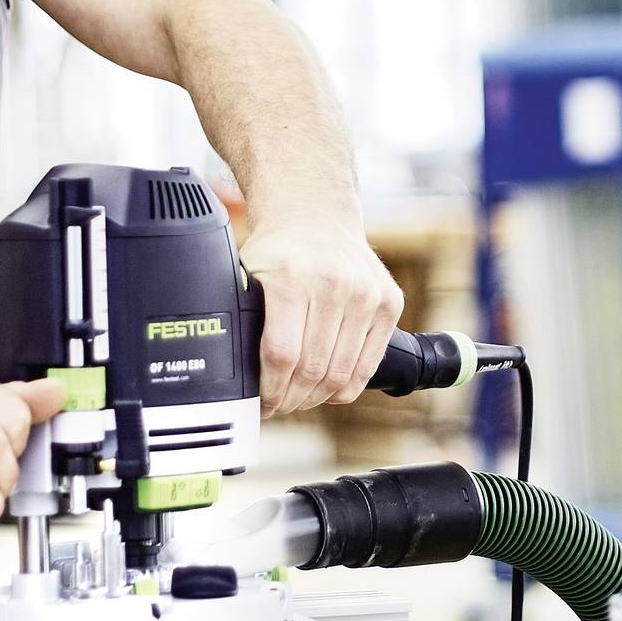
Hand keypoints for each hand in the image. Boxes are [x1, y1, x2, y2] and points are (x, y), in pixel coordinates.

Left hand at [239, 209, 403, 418]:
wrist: (317, 215)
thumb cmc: (279, 250)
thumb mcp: (248, 275)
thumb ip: (243, 320)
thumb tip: (232, 376)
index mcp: (292, 278)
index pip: (282, 355)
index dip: (271, 389)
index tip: (263, 402)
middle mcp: (334, 283)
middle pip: (313, 369)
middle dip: (292, 398)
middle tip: (280, 405)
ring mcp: (366, 293)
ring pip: (341, 372)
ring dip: (317, 397)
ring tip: (301, 398)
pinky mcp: (389, 302)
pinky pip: (368, 364)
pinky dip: (346, 386)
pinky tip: (328, 388)